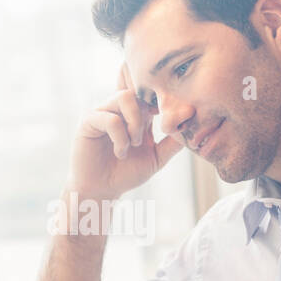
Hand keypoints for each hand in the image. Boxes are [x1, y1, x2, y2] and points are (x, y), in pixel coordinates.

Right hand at [67, 63, 183, 201]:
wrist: (102, 190)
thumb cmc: (126, 173)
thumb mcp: (156, 158)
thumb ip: (172, 143)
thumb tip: (192, 126)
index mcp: (135, 113)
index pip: (149, 93)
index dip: (161, 100)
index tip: (168, 118)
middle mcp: (119, 108)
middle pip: (139, 90)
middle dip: (148, 114)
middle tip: (145, 139)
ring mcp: (102, 112)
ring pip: (124, 97)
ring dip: (134, 122)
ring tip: (133, 144)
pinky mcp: (88, 122)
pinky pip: (109, 118)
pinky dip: (120, 137)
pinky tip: (121, 152)